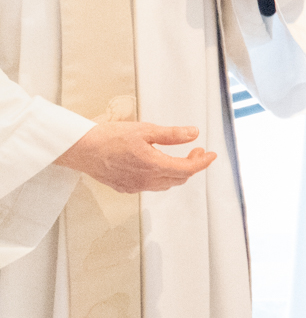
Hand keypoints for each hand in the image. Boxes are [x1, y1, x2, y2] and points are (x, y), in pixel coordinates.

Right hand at [55, 121, 215, 193]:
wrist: (82, 149)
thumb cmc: (110, 138)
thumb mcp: (146, 130)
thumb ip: (172, 134)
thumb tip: (193, 133)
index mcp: (153, 166)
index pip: (187, 169)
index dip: (202, 162)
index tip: (211, 155)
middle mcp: (145, 180)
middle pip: (179, 178)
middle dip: (192, 165)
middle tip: (196, 151)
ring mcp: (134, 186)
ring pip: (165, 184)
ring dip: (177, 172)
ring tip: (179, 157)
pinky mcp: (124, 188)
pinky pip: (150, 186)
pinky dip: (161, 177)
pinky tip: (158, 165)